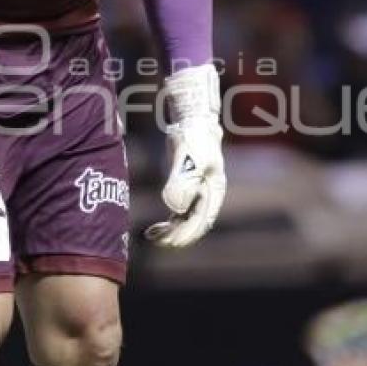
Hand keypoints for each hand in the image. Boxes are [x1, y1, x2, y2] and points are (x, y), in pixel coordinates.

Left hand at [145, 64, 225, 248]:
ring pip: (185, 221)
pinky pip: (179, 214)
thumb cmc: (194, 139)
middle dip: (177, 236)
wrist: (193, 123)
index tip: (171, 242)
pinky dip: (168, 222)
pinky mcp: (186, 189)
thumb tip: (175, 209)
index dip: (188, 234)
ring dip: (171, 231)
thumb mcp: (189, 159)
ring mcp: (198, 193)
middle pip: (194, 224)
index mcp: (214, 191)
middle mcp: (208, 196)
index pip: (202, 220)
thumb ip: (183, 183)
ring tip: (152, 236)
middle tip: (157, 241)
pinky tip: (153, 229)